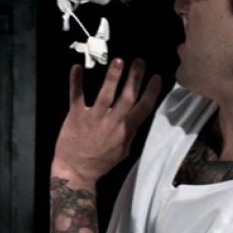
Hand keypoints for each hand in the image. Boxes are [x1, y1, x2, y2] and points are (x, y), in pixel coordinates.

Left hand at [52, 57, 162, 187]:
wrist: (76, 171)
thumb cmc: (100, 162)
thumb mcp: (123, 151)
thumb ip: (130, 134)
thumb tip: (137, 119)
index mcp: (125, 130)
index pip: (143, 108)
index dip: (151, 92)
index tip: (156, 77)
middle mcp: (112, 122)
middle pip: (127, 97)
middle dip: (135, 77)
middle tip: (139, 61)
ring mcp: (93, 118)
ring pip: (105, 94)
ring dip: (112, 76)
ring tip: (118, 60)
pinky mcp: (76, 116)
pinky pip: (76, 96)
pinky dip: (75, 81)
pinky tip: (77, 67)